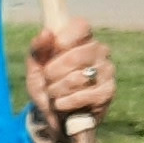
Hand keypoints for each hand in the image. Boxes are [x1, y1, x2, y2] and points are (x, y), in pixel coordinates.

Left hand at [29, 14, 113, 130]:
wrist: (54, 116)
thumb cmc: (46, 86)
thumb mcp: (35, 68)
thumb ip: (38, 50)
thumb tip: (46, 33)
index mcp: (83, 39)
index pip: (81, 26)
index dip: (64, 38)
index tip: (54, 50)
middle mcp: (99, 51)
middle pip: (76, 55)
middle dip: (53, 72)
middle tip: (48, 79)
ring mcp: (106, 70)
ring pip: (77, 78)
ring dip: (56, 90)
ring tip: (54, 93)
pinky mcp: (108, 91)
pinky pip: (82, 96)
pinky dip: (65, 102)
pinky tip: (61, 104)